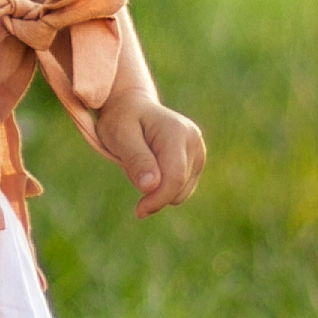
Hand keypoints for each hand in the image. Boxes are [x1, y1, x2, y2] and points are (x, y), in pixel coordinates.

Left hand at [95, 96, 205, 217]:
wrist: (131, 107)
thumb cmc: (121, 119)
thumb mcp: (119, 135)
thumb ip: (136, 159)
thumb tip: (151, 186)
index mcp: (177, 132)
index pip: (174, 177)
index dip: (157, 199)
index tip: (139, 211)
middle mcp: (194, 141)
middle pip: (178, 188)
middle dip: (153, 190)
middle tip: (130, 166)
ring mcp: (198, 151)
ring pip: (180, 192)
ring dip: (157, 188)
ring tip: (141, 163)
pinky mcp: (197, 161)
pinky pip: (181, 189)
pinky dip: (163, 186)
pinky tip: (152, 167)